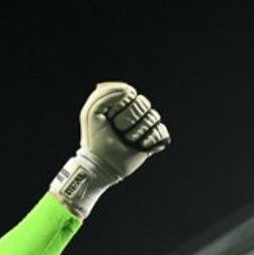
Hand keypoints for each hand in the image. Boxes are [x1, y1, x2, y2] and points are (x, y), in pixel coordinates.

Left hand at [50, 81, 170, 217]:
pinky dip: (151, 139)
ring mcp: (145, 126)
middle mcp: (134, 113)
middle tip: (118, 131)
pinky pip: (162, 131)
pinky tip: (140, 146)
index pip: (130, 93)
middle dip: (129, 119)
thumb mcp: (91, 112)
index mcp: (120, 104)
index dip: (120, 105)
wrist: (101, 164)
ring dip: (138, 130)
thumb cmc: (94, 139)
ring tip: (128, 140)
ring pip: (153, 116)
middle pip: (144, 103)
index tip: (109, 117)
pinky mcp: (153, 140)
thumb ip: (104, 94)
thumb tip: (129, 90)